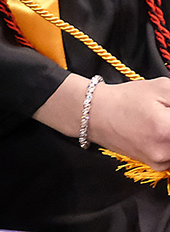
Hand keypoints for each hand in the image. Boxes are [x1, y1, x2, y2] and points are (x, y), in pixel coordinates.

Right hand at [35, 73, 169, 170]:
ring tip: (159, 117)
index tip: (167, 107)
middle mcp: (165, 154)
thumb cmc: (124, 95)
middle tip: (163, 109)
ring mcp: (160, 165)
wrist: (91, 113)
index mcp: (167, 130)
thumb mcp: (159, 86)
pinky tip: (156, 129)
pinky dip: (168, 143)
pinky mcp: (155, 167)